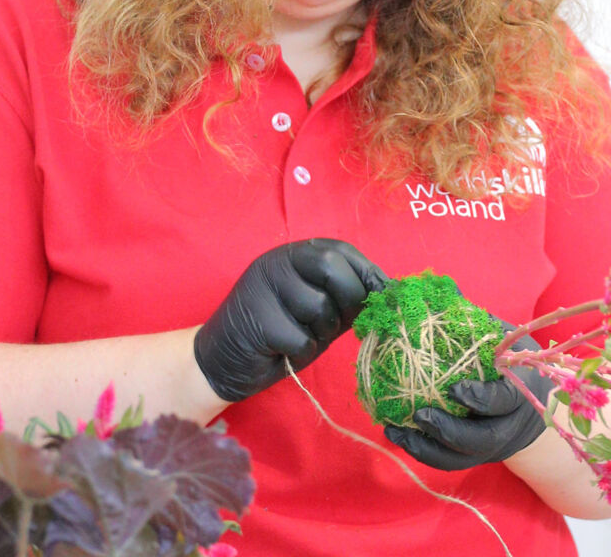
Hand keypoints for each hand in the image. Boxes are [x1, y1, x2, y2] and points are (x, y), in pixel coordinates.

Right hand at [194, 238, 387, 401]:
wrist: (220, 361)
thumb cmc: (277, 335)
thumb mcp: (316, 310)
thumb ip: (344, 297)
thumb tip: (391, 292)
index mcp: (293, 255)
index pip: (341, 250)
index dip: (368, 272)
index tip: (385, 295)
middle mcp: (276, 262)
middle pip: (332, 268)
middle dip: (350, 299)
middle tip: (342, 324)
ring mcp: (263, 287)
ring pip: (320, 307)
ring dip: (322, 332)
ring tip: (301, 336)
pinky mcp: (257, 320)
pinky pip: (302, 339)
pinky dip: (302, 352)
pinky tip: (282, 351)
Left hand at [384, 323, 554, 470]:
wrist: (532, 406)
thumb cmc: (511, 362)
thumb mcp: (505, 339)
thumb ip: (478, 323)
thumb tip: (441, 292)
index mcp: (520, 392)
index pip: (503, 401)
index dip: (480, 398)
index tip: (455, 389)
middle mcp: (508, 426)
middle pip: (481, 440)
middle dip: (449, 430)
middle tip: (419, 414)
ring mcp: (491, 447)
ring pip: (461, 458)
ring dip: (427, 446)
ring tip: (396, 430)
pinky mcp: (474, 457)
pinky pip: (448, 462)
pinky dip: (421, 451)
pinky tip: (396, 434)